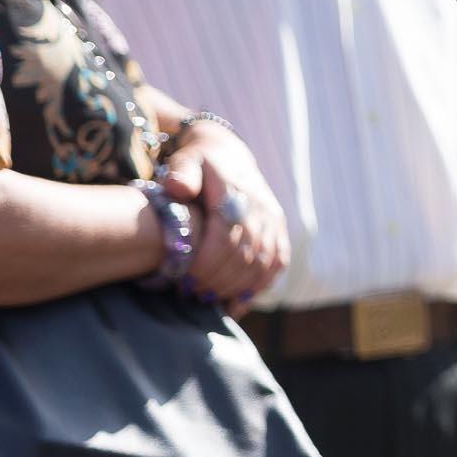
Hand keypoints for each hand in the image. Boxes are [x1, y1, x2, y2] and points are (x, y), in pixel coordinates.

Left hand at [160, 120, 287, 312]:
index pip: (226, 235)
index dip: (207, 263)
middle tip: (192, 294)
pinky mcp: (279, 230)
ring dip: (236, 286)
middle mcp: (260, 207)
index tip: (184, 282)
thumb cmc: (198, 164)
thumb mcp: (185, 161)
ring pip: (262, 262)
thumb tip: (177, 188)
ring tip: (210, 299)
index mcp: (235, 192)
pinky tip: (238, 302)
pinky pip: (277, 263)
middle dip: (218, 280)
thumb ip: (180, 174)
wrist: (228, 155)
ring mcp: (273, 220)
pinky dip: (259, 285)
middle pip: (244, 254)